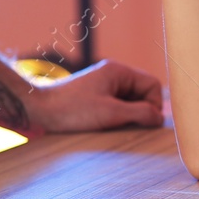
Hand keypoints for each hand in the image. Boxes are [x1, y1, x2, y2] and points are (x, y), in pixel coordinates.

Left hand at [29, 59, 163, 132]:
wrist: (39, 111)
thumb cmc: (72, 110)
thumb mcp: (111, 113)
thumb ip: (140, 113)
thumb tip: (160, 117)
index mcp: (119, 71)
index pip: (152, 85)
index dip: (154, 104)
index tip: (144, 121)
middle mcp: (113, 75)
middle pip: (143, 92)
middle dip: (140, 110)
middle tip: (128, 125)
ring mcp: (104, 85)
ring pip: (131, 101)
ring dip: (128, 115)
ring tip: (114, 126)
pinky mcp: (95, 97)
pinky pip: (117, 105)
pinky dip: (117, 117)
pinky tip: (106, 126)